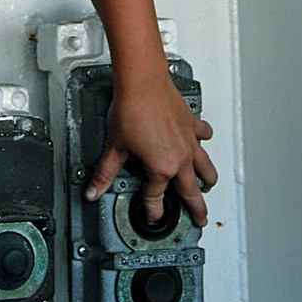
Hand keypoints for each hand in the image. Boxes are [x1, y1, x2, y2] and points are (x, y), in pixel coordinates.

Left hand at [85, 66, 217, 227]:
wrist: (143, 82)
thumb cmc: (131, 109)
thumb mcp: (115, 146)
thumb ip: (104, 173)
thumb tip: (93, 190)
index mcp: (161, 167)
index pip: (156, 197)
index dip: (152, 210)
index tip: (152, 216)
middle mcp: (180, 157)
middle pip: (191, 191)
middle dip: (196, 209)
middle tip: (199, 219)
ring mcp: (189, 141)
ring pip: (206, 167)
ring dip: (207, 180)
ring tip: (208, 187)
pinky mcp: (192, 124)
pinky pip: (204, 136)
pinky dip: (204, 141)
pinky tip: (202, 142)